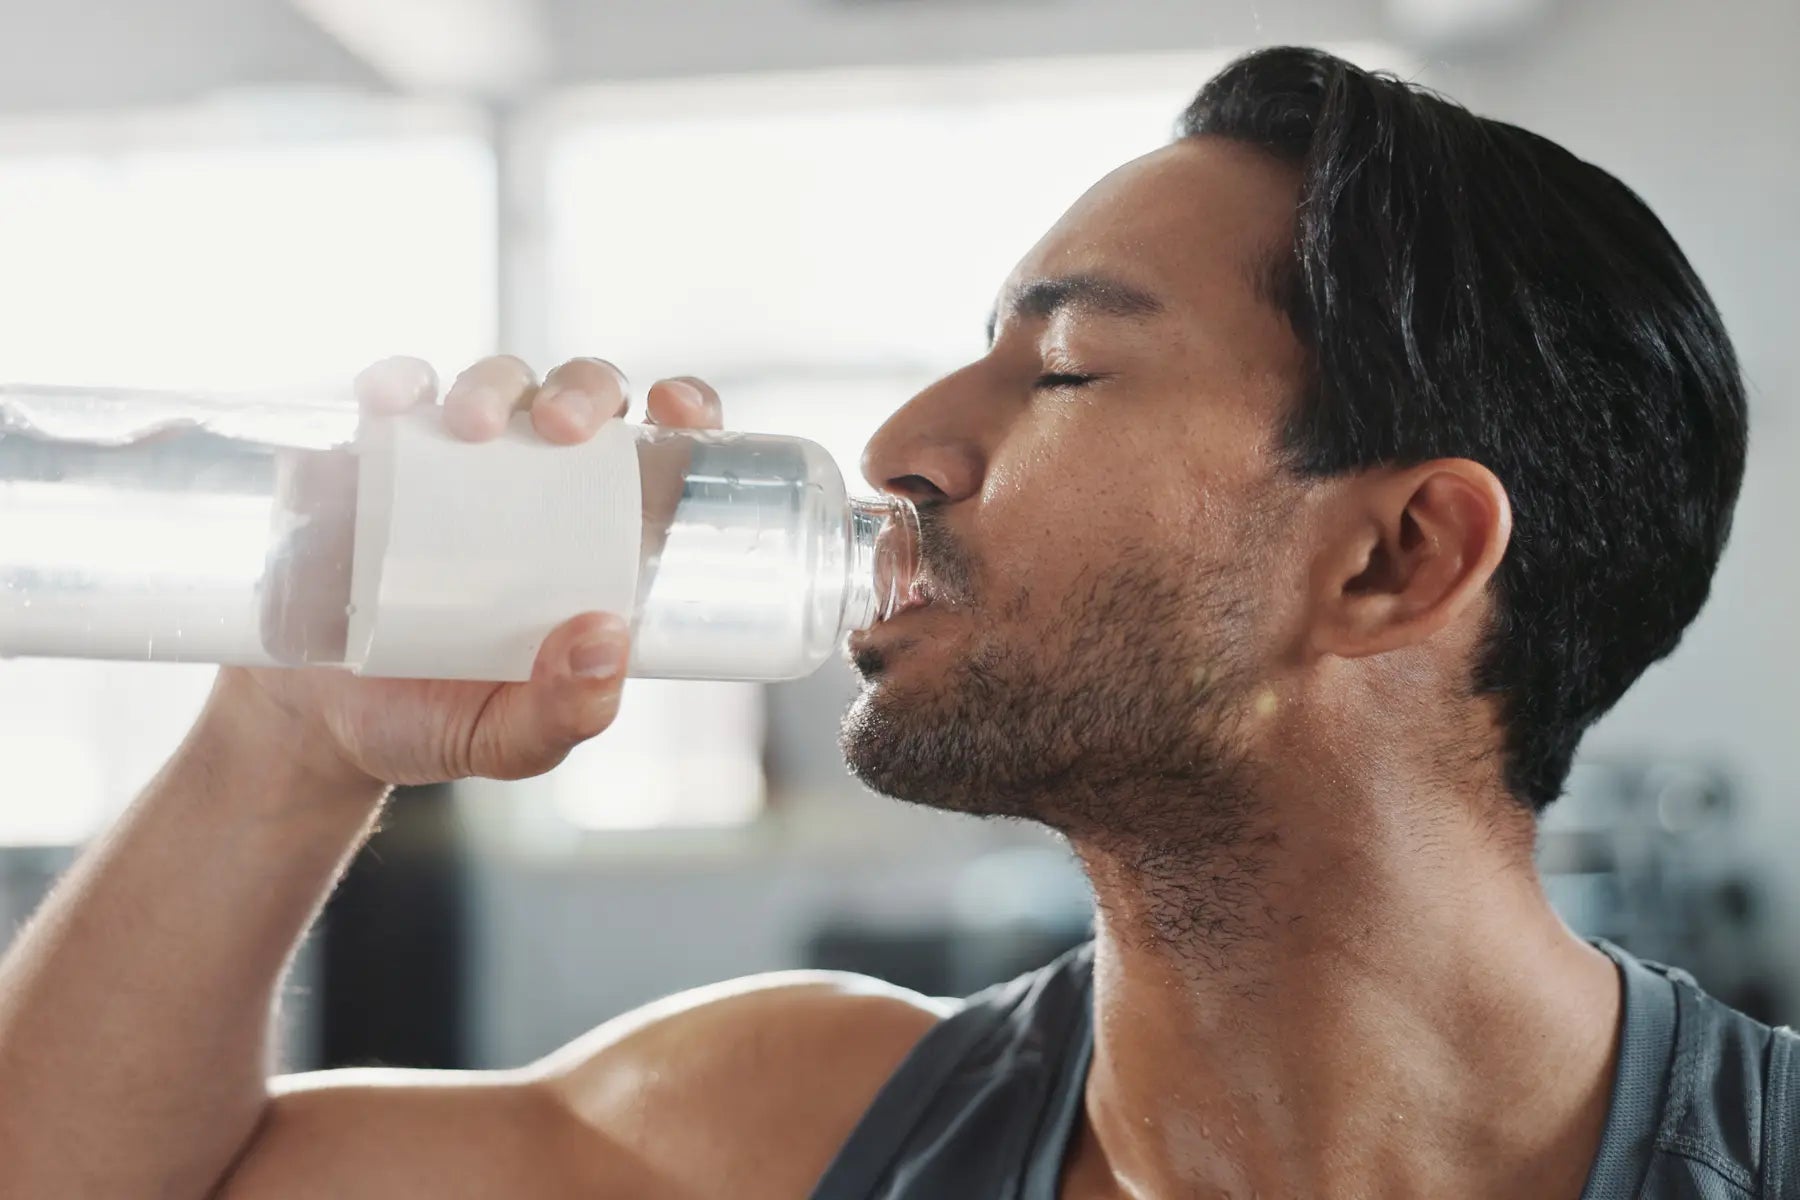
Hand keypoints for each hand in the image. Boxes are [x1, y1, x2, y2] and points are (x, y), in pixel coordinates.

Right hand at [207, 355, 724, 790]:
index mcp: (598, 537)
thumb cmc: (435, 722)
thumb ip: (565, 711)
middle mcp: (537, 483)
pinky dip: (396, 382)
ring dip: (492, 384)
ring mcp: (456, 463)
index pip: (663, 451)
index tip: (678, 410)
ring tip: (468, 425)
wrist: (314, 727)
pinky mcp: (377, 457)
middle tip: (560, 428)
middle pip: (582, 396)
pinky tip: (390, 400)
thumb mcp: (509, 738)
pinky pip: (394, 396)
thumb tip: (605, 640)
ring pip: (497, 385)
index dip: (688, 410)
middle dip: (583, 390)